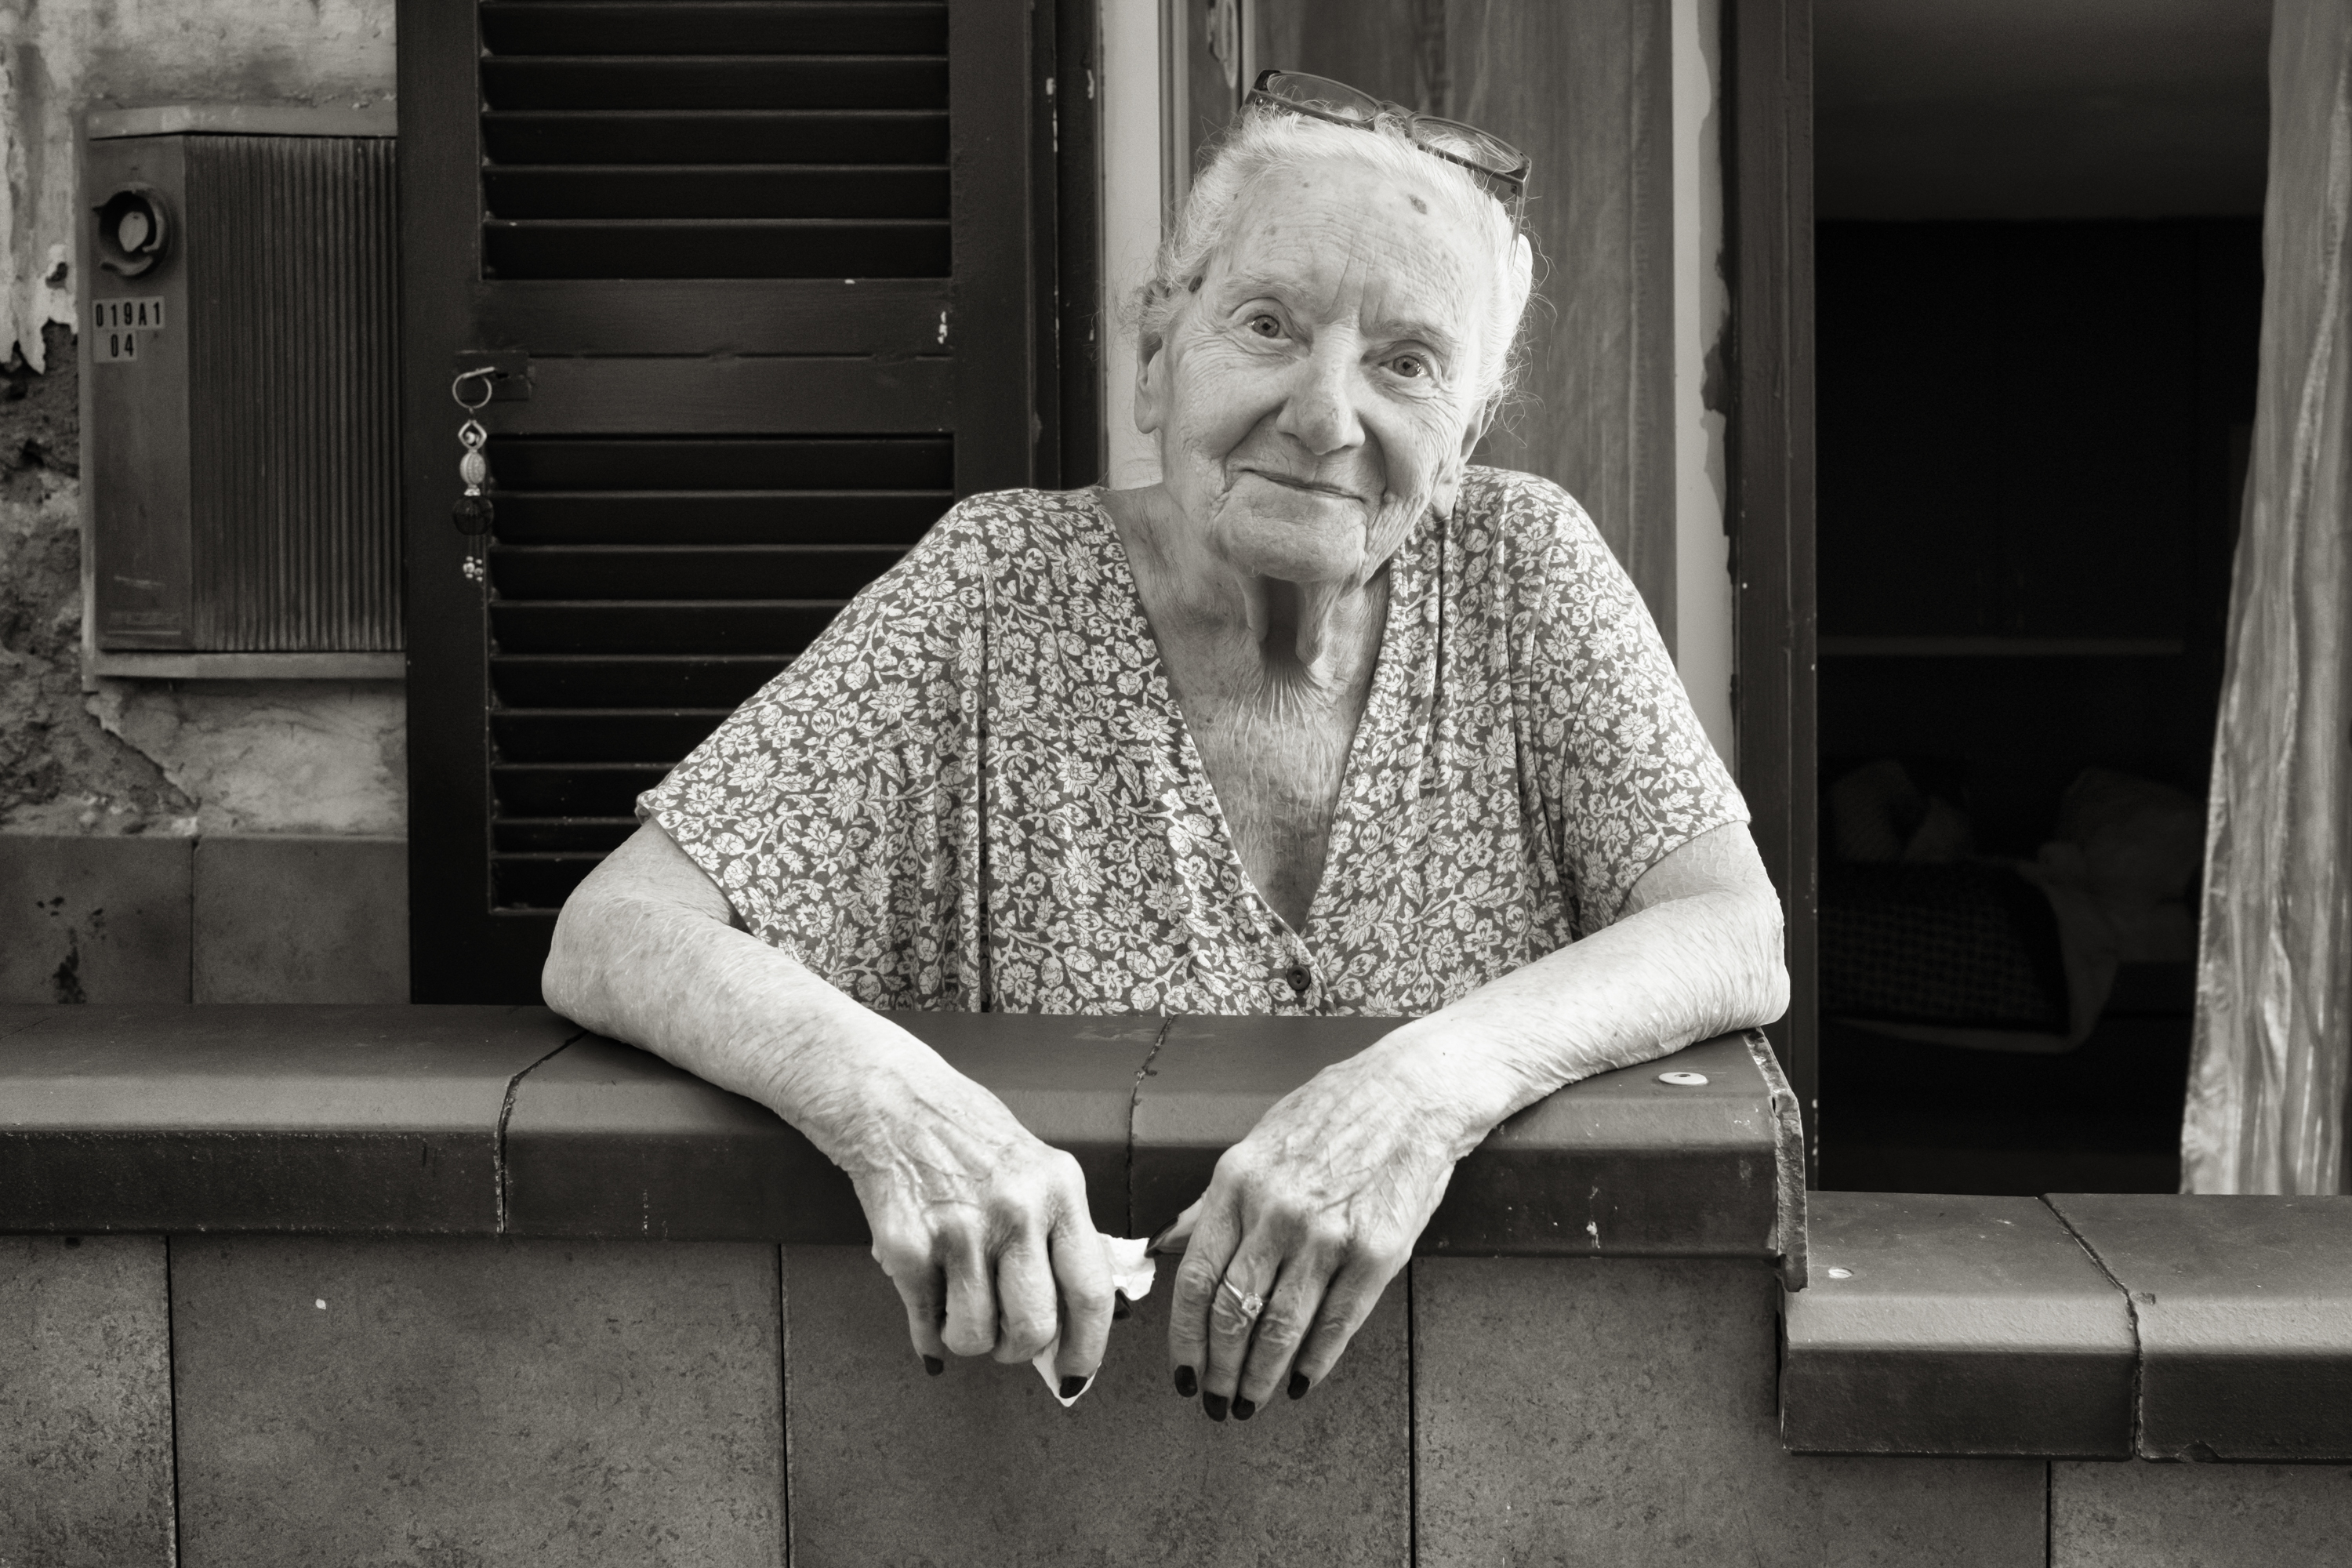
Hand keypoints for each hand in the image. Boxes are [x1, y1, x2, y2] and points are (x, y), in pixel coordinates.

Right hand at [846, 1071, 1113, 1391]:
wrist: (892, 1102)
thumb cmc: (968, 1138)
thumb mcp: (1037, 1170)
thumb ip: (1058, 1235)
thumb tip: (1073, 1320)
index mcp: (1059, 1190)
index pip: (1090, 1290)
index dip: (1088, 1346)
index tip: (1077, 1374)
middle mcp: (1016, 1211)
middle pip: (1034, 1326)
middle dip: (1018, 1349)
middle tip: (1005, 1339)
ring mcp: (959, 1231)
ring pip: (976, 1336)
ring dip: (968, 1339)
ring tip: (960, 1307)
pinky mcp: (908, 1248)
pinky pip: (927, 1325)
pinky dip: (929, 1335)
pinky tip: (930, 1312)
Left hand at [1165, 1047, 1467, 1418]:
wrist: (1413, 1093)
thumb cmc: (1334, 1112)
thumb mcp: (1258, 1142)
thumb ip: (1217, 1201)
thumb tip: (1172, 1244)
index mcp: (1236, 1183)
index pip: (1194, 1279)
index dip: (1183, 1337)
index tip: (1181, 1370)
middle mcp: (1276, 1212)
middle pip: (1232, 1312)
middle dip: (1218, 1369)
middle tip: (1215, 1401)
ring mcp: (1328, 1234)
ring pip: (1280, 1326)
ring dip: (1260, 1376)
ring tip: (1251, 1402)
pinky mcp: (1377, 1251)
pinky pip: (1338, 1322)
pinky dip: (1315, 1361)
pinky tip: (1302, 1381)